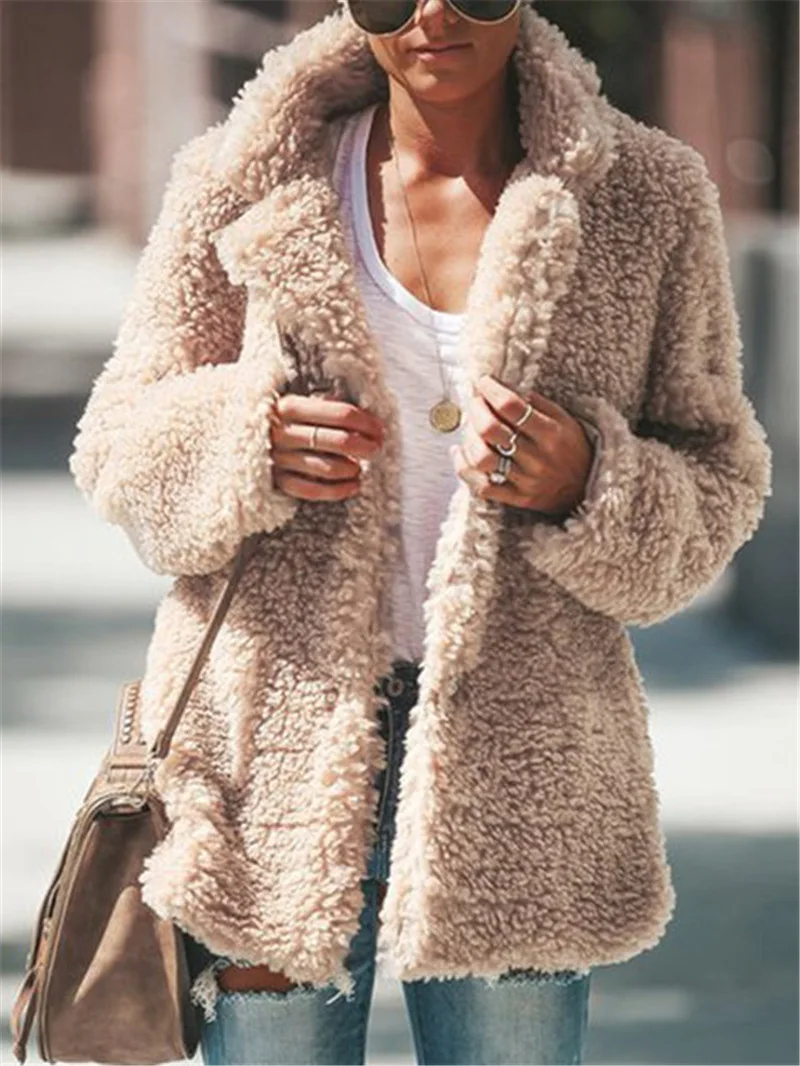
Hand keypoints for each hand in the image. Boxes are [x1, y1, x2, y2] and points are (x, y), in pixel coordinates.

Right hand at [268, 391, 384, 501]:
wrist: (241, 437)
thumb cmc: (282, 419)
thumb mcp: (299, 403)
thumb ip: (328, 406)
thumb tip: (370, 419)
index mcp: (290, 406)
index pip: (340, 414)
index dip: (366, 422)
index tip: (379, 429)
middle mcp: (283, 432)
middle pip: (338, 441)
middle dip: (365, 446)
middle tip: (376, 448)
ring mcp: (279, 459)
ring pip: (327, 468)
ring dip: (352, 469)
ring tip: (361, 467)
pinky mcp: (277, 481)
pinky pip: (312, 490)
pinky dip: (337, 491)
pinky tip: (353, 486)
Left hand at [451, 375, 594, 517]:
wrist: (585, 487)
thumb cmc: (570, 447)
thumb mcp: (564, 419)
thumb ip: (535, 402)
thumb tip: (502, 386)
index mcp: (551, 433)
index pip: (510, 406)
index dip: (490, 390)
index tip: (482, 381)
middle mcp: (537, 458)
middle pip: (490, 430)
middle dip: (475, 409)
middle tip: (473, 401)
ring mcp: (526, 481)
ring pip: (482, 458)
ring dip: (468, 438)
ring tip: (470, 428)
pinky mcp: (517, 498)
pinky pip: (482, 486)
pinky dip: (464, 468)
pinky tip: (460, 453)